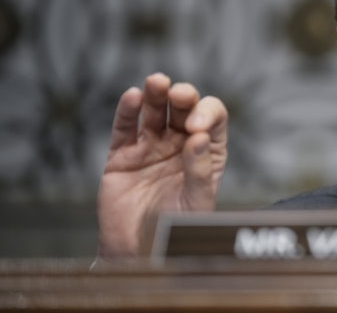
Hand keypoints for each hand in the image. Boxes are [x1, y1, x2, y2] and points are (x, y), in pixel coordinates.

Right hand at [97, 73, 227, 256]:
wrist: (137, 254)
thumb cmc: (175, 232)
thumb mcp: (196, 204)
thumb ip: (200, 172)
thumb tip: (199, 138)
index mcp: (206, 152)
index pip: (213, 119)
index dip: (208, 114)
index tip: (196, 128)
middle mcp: (180, 144)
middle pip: (184, 108)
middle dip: (183, 96)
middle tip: (179, 95)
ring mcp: (151, 147)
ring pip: (154, 111)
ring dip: (156, 93)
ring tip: (156, 82)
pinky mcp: (122, 155)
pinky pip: (125, 127)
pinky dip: (128, 111)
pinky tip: (133, 97)